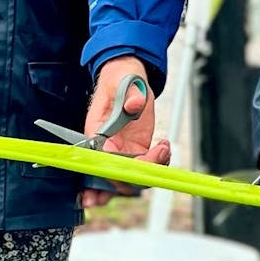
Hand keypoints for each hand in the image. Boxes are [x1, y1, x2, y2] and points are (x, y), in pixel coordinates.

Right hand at [81, 56, 170, 206]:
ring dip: (149, 173)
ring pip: (130, 178)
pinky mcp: (137, 151)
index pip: (99, 162)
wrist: (129, 78)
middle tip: (153, 165)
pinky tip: (164, 148)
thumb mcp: (124, 81)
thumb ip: (130, 94)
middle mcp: (106, 147)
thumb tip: (134, 104)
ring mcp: (122, 151)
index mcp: (95, 133)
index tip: (126, 175)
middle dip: (131, 182)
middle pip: (112, 178)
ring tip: (163, 149)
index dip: (108, 176)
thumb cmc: (120, 79)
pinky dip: (157, 165)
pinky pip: (145, 168)